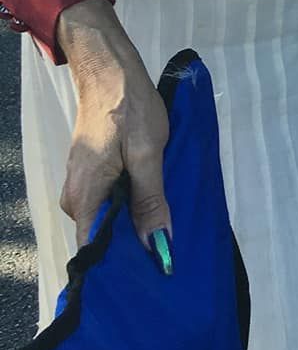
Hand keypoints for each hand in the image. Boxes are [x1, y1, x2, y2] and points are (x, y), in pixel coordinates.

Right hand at [55, 0, 171, 254]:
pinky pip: (109, 204)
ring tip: (167, 242)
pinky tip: (154, 213)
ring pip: (107, 220)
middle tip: (169, 261)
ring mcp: (81, 186)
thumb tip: (156, 246)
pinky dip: (130, 210)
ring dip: (134, 229)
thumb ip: (150, 201)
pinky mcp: (91, 175)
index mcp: (85, 198)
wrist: (109, 70)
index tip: (151, 279)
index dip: (122, 268)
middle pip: (102, 238)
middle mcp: (75, 199)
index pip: (95, 250)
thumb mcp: (148, 155)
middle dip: (133, 250)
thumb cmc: (129, 108)